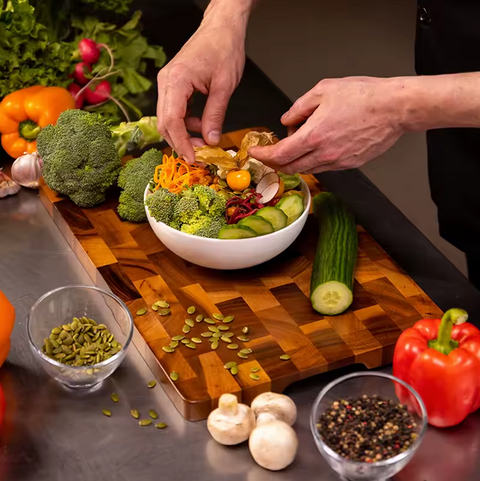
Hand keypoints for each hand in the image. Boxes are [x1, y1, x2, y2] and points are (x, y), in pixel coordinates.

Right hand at [156, 13, 245, 162]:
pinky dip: (186, 123)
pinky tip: (201, 125)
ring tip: (204, 140)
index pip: (172, 122)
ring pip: (168, 119)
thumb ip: (215, 115)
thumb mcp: (224, 86)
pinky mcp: (173, 85)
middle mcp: (166, 82)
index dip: (181, 144)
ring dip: (184, 134)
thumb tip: (210, 141)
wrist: (222, 27)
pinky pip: (174, 111)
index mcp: (176, 81)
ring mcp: (168, 83)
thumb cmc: (224, 48)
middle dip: (181, 143)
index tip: (192, 159)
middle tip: (199, 155)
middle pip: (165, 123)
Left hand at [249, 77, 406, 173]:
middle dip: (275, 162)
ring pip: (306, 169)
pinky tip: (315, 146)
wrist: (395, 108)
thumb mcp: (323, 91)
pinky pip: (323, 167)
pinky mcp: (349, 164)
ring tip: (297, 141)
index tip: (255, 153)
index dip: (263, 156)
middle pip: (289, 167)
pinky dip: (311, 160)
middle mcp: (324, 154)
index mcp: (314, 136)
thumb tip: (287, 120)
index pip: (279, 155)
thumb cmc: (364, 96)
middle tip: (270, 152)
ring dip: (294, 160)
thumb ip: (298, 108)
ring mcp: (337, 162)